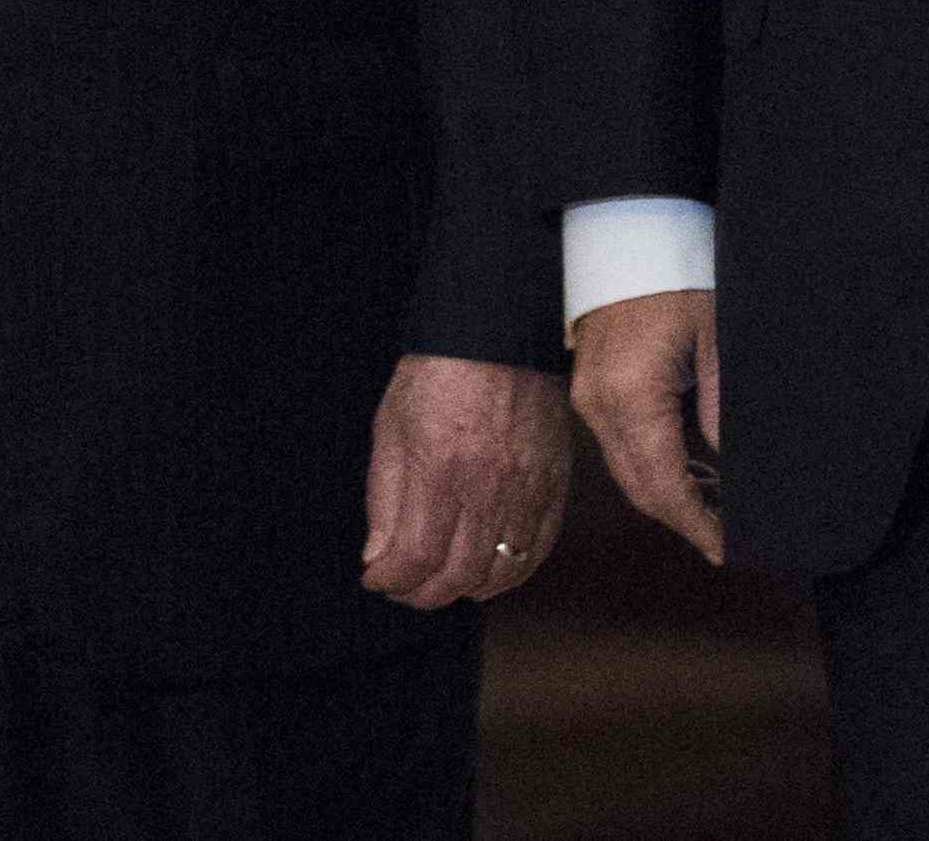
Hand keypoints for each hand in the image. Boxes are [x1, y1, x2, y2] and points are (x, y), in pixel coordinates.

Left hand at [359, 355, 571, 608]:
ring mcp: (526, 488)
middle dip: (421, 594)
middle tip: (404, 587)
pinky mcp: (552, 484)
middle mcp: (487, 486)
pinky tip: (486, 571)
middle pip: (457, 575)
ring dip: (463, 589)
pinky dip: (509, 574)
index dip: (390, 580)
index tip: (376, 578)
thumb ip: (384, 500)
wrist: (499, 334)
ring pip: (498, 572)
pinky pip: (535, 550)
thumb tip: (379, 559)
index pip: (416, 558)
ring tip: (440, 581)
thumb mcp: (391, 428)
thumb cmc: (438, 374)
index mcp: (440, 469)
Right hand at [565, 287, 721, 564]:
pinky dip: (650, 469)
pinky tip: (684, 471)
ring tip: (713, 510)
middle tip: (724, 538)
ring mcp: (588, 399)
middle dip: (682, 520)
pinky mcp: (589, 390)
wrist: (630, 234)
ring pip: (626, 472)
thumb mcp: (717, 337)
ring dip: (666, 497)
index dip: (696, 524)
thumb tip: (729, 464)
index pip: (663, 485)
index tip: (725, 548)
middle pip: (639, 489)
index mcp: (632, 396)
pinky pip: (618, 447)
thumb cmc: (677, 275)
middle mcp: (599, 405)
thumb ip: (721, 405)